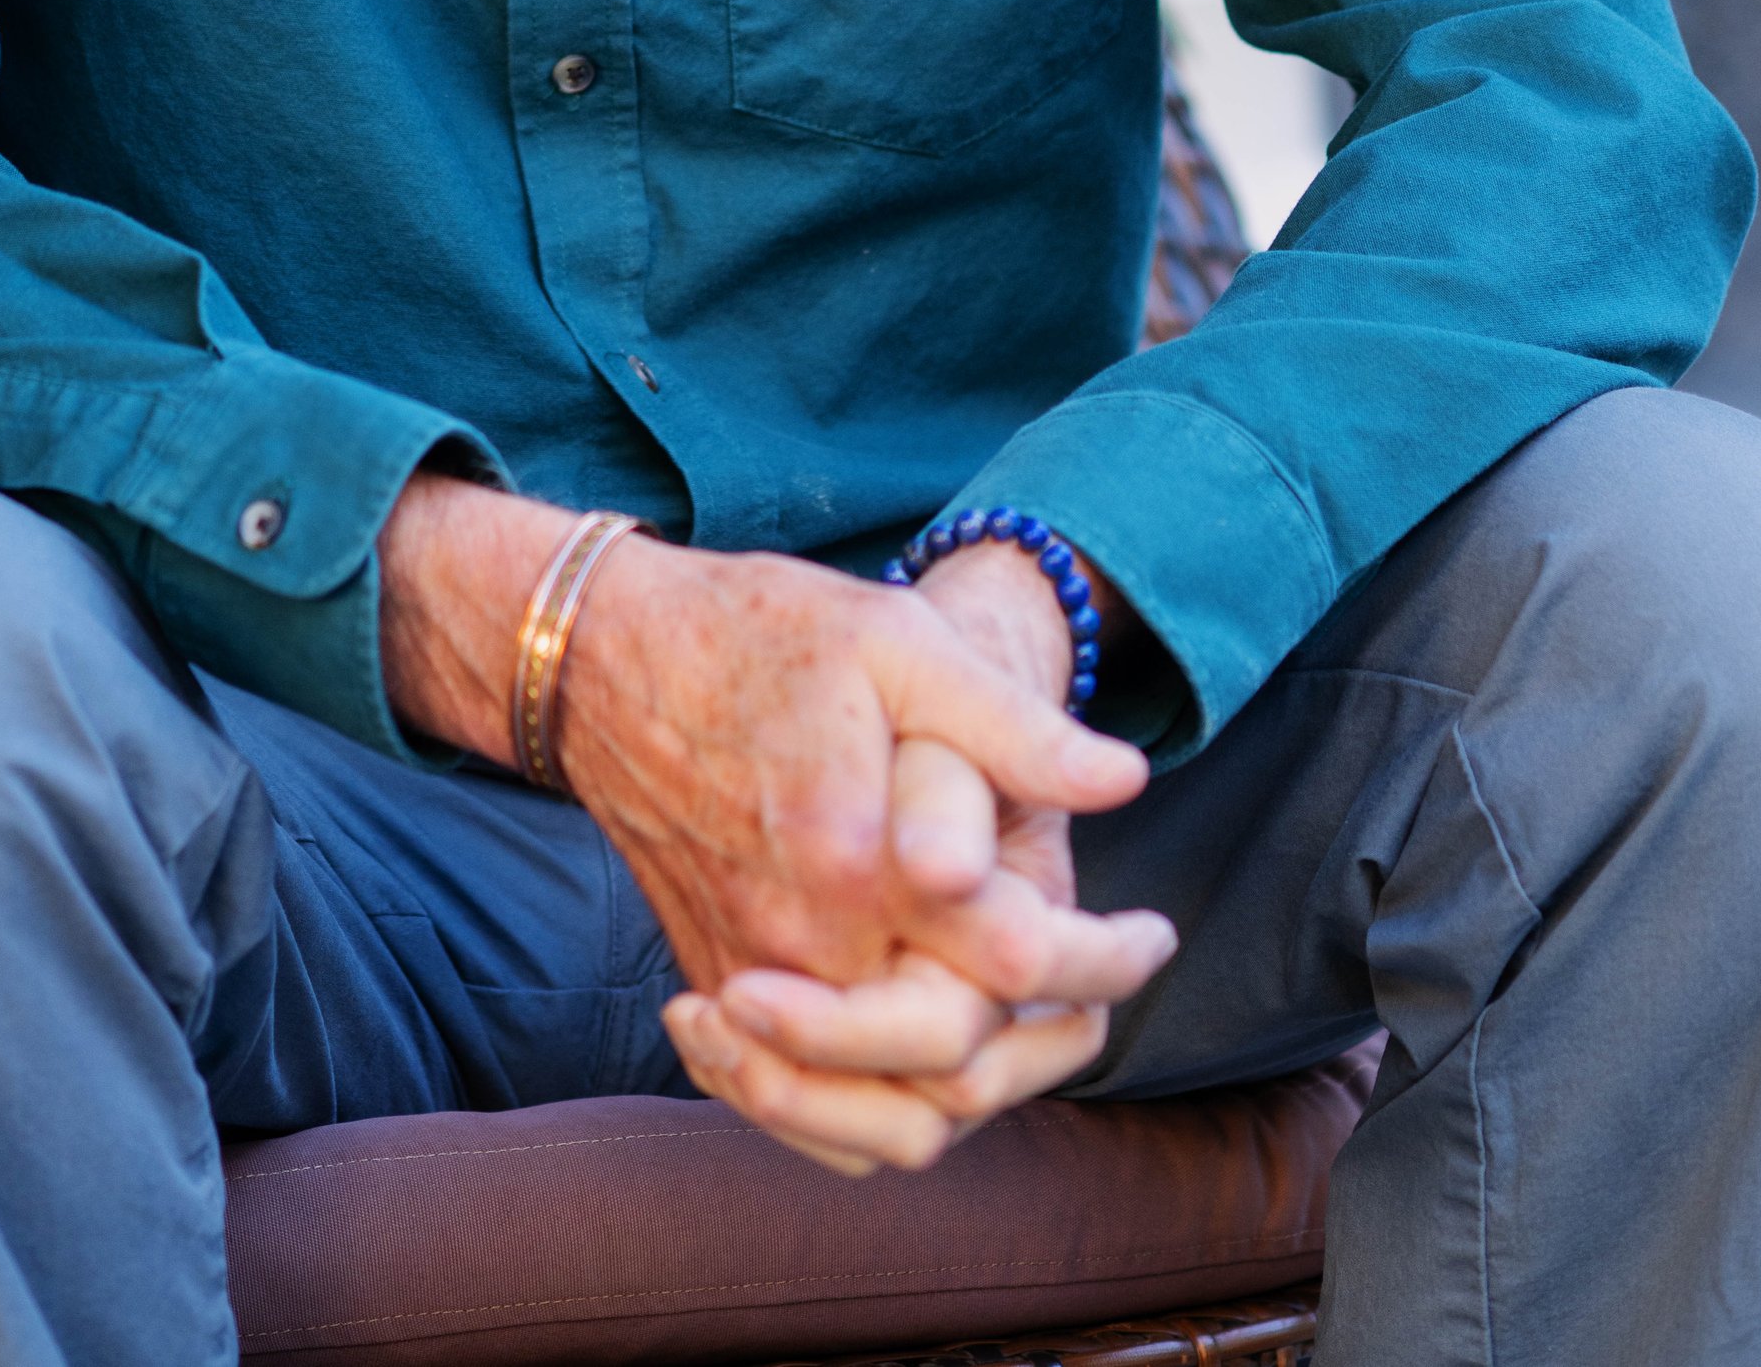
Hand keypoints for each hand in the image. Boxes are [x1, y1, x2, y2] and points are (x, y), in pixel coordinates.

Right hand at [375, 480, 1169, 1170]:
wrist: (603, 662)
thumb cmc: (761, 636)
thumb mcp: (895, 639)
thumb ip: (1010, 723)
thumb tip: (1124, 780)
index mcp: (858, 857)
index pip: (1015, 963)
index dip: (1106, 957)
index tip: (1157, 934)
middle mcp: (800, 943)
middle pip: (959, 1066)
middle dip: (1054, 1037)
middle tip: (1108, 987)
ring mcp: (748, 983)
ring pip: (885, 1124)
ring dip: (978, 1094)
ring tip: (1036, 1033)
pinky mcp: (715, 994)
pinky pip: (808, 1115)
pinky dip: (882, 1115)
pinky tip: (928, 1052)